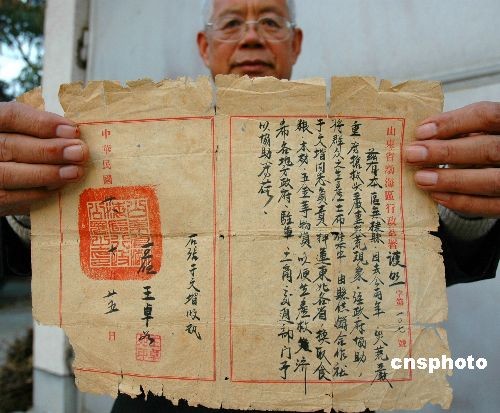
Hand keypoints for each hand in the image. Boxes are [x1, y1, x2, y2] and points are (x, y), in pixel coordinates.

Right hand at [0, 101, 88, 215]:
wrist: (0, 176)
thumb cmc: (17, 147)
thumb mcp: (22, 131)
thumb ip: (39, 130)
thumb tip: (72, 135)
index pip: (11, 116)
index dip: (43, 123)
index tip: (73, 130)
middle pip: (11, 146)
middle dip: (50, 150)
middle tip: (80, 153)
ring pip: (10, 174)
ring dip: (47, 174)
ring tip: (75, 172)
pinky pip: (11, 197)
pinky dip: (38, 192)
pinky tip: (59, 186)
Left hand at [405, 101, 499, 217]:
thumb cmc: (483, 147)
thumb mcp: (476, 132)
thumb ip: (456, 131)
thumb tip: (421, 137)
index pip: (488, 116)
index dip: (454, 122)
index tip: (421, 131)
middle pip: (488, 149)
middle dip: (447, 152)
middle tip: (412, 155)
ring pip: (492, 180)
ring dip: (451, 180)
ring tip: (420, 178)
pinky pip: (489, 205)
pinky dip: (461, 201)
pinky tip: (436, 195)